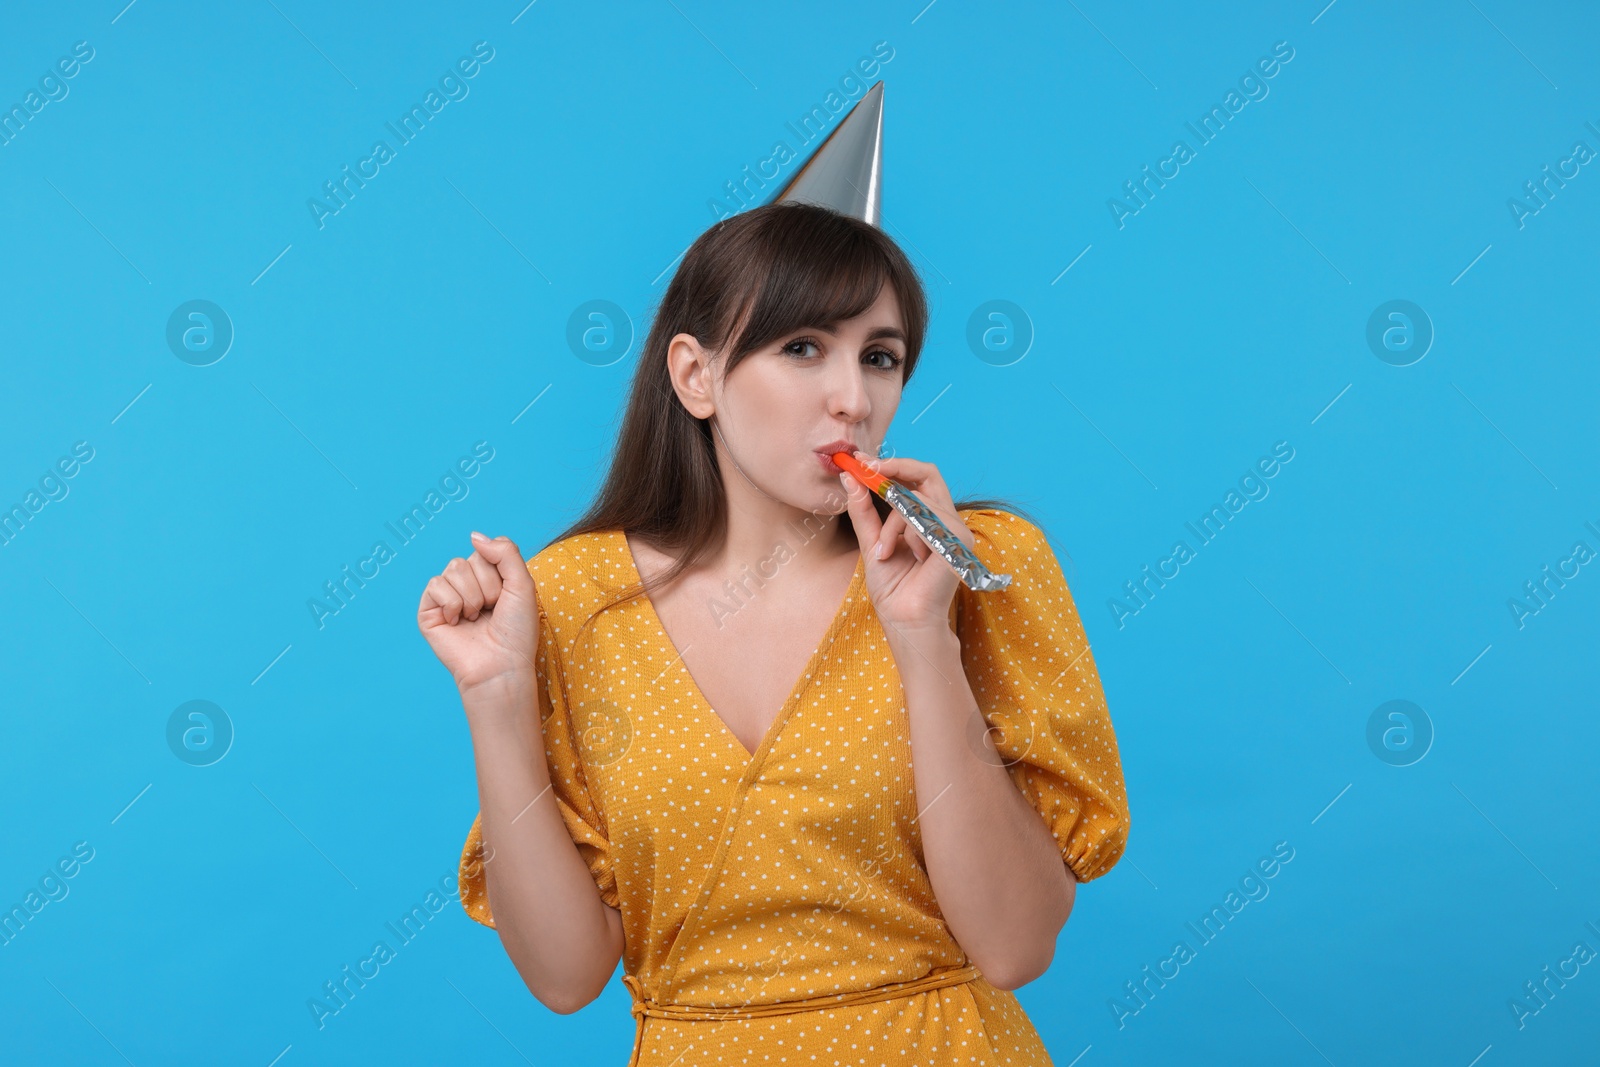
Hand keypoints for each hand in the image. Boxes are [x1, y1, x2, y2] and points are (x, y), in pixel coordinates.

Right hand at [417, 532, 539, 696]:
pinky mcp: (429, 610)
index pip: (487, 550)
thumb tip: (474, 535)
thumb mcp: (523, 584)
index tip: (506, 599)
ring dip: (471, 597)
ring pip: (453, 569)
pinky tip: (457, 622)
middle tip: (491, 612)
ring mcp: (447, 597)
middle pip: (470, 558)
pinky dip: (452, 603)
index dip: (500, 574)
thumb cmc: (516, 631)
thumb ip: (505, 552)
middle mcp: (467, 584)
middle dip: (487, 587)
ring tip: (476, 618)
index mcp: (489, 577)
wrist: (500, 665)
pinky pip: (435, 584)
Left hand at [837, 451, 973, 632]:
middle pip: (927, 473)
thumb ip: (864, 510)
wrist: (905, 620)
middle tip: (866, 468)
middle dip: (894, 468)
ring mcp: (956, 528)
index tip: (861, 460)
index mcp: (930, 519)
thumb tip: (850, 477)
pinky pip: (921, 516)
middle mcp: (948, 520)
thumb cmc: (892, 588)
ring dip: (890, 524)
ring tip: (883, 552)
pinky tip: (905, 557)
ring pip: (915, 498)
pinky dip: (903, 534)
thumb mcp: (872, 541)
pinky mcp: (957, 538)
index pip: (917, 478)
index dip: (892, 464)